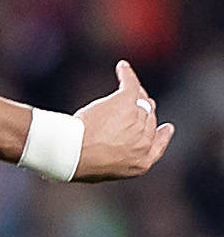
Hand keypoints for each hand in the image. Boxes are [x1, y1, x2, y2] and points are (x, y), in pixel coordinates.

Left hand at [73, 61, 174, 180]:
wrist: (70, 154)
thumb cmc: (78, 164)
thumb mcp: (104, 168)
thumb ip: (117, 158)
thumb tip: (114, 146)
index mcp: (141, 163)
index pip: (157, 146)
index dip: (161, 135)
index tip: (166, 128)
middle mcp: (144, 141)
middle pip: (148, 120)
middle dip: (142, 111)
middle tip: (133, 103)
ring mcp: (137, 120)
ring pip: (141, 102)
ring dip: (135, 94)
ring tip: (125, 88)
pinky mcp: (126, 102)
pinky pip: (131, 85)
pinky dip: (126, 75)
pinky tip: (122, 67)